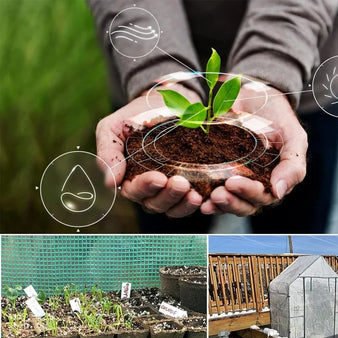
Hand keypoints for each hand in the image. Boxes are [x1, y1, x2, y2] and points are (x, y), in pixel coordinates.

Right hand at [95, 85, 203, 217]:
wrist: (164, 103)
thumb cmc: (135, 117)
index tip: (158, 177)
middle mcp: (148, 190)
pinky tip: (204, 197)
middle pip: (155, 203)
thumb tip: (111, 183)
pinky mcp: (188, 186)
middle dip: (168, 196)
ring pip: (173, 208)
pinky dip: (197, 202)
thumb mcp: (113, 128)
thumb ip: (108, 154)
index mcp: (128, 179)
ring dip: (183, 204)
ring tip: (194, 194)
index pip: (134, 191)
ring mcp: (169, 190)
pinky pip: (190, 202)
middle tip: (181, 183)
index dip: (146, 187)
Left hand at [201, 84, 306, 215]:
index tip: (233, 183)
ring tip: (205, 200)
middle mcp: (254, 186)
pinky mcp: (217, 172)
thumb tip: (279, 192)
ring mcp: (234, 180)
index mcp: (273, 182)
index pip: (262, 197)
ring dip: (216, 204)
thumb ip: (293, 165)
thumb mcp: (293, 137)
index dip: (248, 193)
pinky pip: (210, 190)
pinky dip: (202, 195)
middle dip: (230, 202)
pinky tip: (195, 196)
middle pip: (243, 205)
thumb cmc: (278, 117)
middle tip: (217, 194)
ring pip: (227, 202)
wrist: (255, 95)